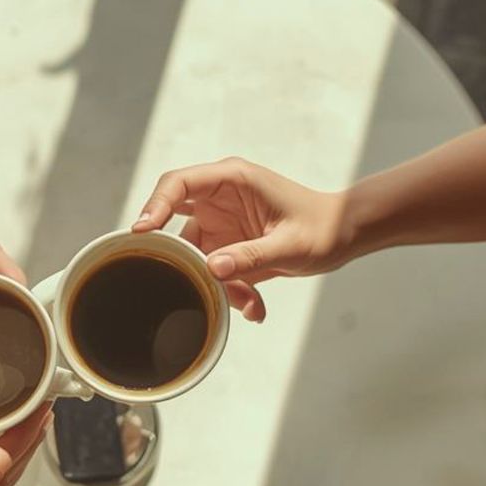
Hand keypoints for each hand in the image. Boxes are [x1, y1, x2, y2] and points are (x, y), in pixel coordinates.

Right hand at [131, 157, 349, 321]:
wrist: (342, 236)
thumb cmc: (322, 228)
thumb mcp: (290, 245)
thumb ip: (252, 256)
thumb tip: (212, 268)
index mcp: (232, 180)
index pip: (178, 184)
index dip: (154, 204)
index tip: (142, 231)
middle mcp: (219, 199)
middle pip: (173, 222)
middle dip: (181, 258)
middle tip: (185, 284)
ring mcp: (221, 223)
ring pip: (194, 256)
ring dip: (214, 283)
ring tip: (248, 301)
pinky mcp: (227, 246)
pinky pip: (213, 271)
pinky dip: (229, 291)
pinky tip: (255, 305)